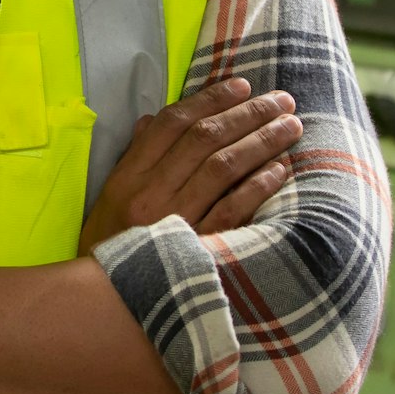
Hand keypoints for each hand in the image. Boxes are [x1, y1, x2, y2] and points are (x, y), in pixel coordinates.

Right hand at [76, 77, 300, 255]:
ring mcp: (175, 222)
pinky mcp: (198, 251)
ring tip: (290, 126)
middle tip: (282, 100)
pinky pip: (232, 211)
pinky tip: (279, 170)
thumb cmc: (112, 247)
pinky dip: (257, 187)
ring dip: (261, 141)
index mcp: (128, 177)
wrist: (104, 307)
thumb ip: (135, 157)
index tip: (243, 86)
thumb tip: (156, 119)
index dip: (209, 100)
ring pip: (223, 167)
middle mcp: (150, 194)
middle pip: (205, 139)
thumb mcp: (111, 198)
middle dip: (248, 113)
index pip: (173, 124)